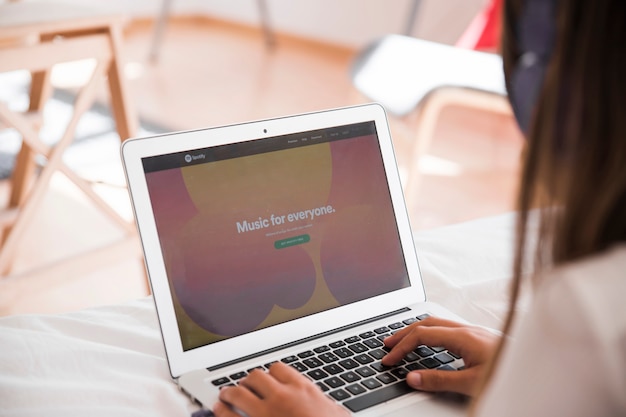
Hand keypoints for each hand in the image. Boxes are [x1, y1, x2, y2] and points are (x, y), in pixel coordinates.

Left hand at [214, 362, 348, 416]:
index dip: (271, 374)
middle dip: (248, 381)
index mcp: (302, 390)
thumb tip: (328, 407)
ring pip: (239, 393)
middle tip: (244, 386)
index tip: (268, 378)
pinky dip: (222, 413)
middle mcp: (281, 397)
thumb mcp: (335, 414)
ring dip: (230, 393)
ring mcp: (264, 414)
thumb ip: (324, 405)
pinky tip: (219, 411)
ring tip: (225, 396)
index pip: (279, 369)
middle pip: (256, 377)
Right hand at [381, 316, 499, 396]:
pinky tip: (430, 343)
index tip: (389, 359)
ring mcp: (473, 331)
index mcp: (462, 336)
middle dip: (403, 332)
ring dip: (416, 330)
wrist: (540, 370)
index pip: (421, 335)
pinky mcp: (479, 337)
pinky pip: (447, 328)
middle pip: (426, 323)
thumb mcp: (471, 383)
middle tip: (386, 344)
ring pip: (437, 323)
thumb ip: (439, 380)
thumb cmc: (508, 374)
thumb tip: (412, 377)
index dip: (401, 347)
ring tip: (402, 340)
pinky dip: (430, 333)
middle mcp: (467, 329)